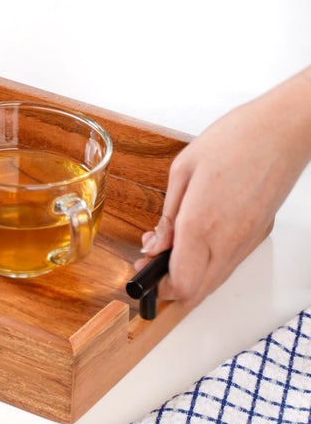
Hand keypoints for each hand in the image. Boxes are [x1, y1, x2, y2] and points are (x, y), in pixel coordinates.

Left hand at [139, 67, 310, 307]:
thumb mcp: (182, 171)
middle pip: (197, 293)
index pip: (180, 282)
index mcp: (201, 223)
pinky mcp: (258, 235)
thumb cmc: (233, 141)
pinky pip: (229, 264)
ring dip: (189, 275)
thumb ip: (167, 215)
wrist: (280, 131)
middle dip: (169, 285)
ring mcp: (247, 242)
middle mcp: (227, 241)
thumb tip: (155, 245)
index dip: (157, 286)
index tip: (143, 269)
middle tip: (152, 262)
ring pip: (214, 282)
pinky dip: (207, 263)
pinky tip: (195, 239)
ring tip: (171, 246)